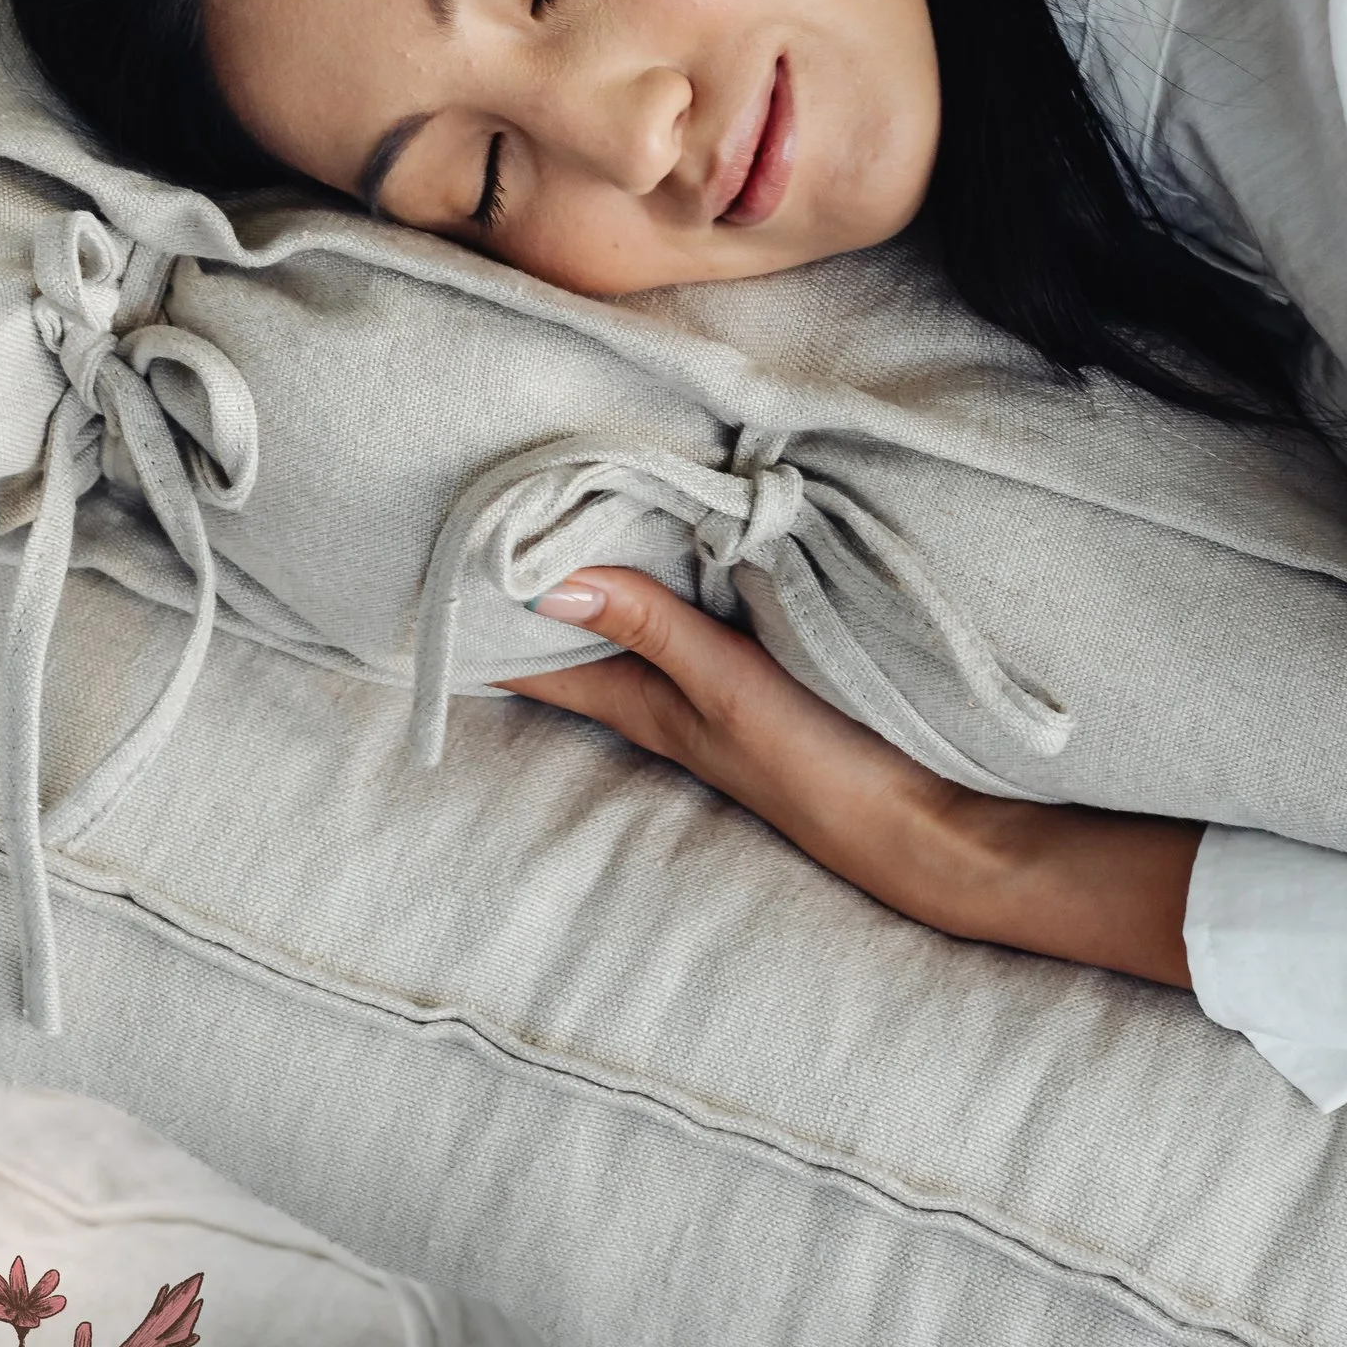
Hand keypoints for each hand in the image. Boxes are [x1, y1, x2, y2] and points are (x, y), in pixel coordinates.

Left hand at [502, 568, 1198, 989]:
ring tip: (546, 512)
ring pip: (626, 624)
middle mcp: (664, 697)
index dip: (475, 615)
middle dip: (521, 582)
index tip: (418, 560)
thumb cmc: (824, 772)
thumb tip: (544, 575)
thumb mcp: (731, 692)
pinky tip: (664, 547)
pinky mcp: (759, 679)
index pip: (530, 657)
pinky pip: (683, 619)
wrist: (928, 835)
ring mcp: (712, 692)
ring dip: (590, 577)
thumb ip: (650, 629)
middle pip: (571, 633)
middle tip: (469, 513)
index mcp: (642, 703)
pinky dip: (657, 581)